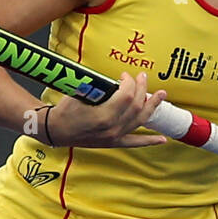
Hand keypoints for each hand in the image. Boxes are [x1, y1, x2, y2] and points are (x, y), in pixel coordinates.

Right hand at [46, 72, 168, 147]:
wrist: (55, 130)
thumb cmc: (65, 110)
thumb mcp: (80, 93)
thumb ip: (100, 88)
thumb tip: (116, 82)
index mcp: (103, 115)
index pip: (126, 95)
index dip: (129, 82)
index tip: (124, 75)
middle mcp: (112, 128)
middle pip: (135, 105)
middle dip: (141, 88)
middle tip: (142, 77)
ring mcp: (114, 137)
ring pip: (140, 120)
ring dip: (152, 106)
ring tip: (161, 95)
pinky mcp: (114, 143)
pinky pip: (135, 142)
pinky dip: (149, 141)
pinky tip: (162, 140)